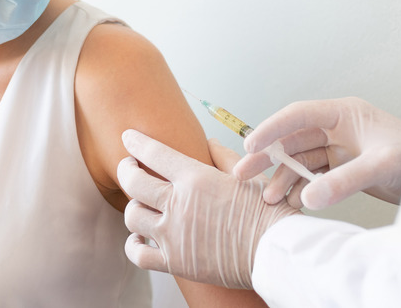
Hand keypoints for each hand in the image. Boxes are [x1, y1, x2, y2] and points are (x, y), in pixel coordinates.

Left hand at [117, 130, 298, 288]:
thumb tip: (208, 141)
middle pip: (133, 181)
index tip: (128, 137)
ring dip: (134, 205)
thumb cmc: (266, 213)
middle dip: (126, 170)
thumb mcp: (246, 176)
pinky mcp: (174, 262)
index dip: (136, 142)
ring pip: (132, 215)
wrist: (275, 252)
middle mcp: (179, 204)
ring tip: (141, 202)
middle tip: (129, 167)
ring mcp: (173, 235)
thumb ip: (223, 156)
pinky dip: (133, 243)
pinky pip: (137, 253)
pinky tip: (141, 236)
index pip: (154, 153)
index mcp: (196, 178)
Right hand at [234, 97, 400, 209]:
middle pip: (292, 139)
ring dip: (282, 178)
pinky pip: (313, 177)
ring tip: (267, 200)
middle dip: (268, 157)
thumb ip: (344, 181)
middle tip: (242, 174)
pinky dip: (300, 189)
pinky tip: (290, 204)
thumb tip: (307, 198)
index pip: (298, 115)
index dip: (272, 129)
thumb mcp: (382, 165)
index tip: (250, 146)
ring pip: (300, 161)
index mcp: (344, 113)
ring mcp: (340, 149)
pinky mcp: (344, 169)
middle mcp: (338, 127)